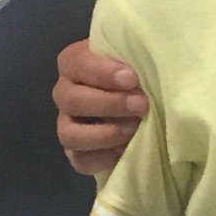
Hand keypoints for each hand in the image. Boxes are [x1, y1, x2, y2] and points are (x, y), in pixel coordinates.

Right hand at [55, 31, 146, 176]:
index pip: (75, 63)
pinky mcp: (76, 152)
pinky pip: (79, 160)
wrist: (141, 99)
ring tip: (134, 129)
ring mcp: (67, 124)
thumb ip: (135, 56)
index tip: (132, 78)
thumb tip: (149, 65)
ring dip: (104, 134)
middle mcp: (65, 93)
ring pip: (69, 134)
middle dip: (109, 104)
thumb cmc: (138, 70)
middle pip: (71, 100)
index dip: (101, 72)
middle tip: (142, 105)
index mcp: (75, 62)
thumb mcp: (136, 57)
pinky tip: (125, 150)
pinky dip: (102, 158)